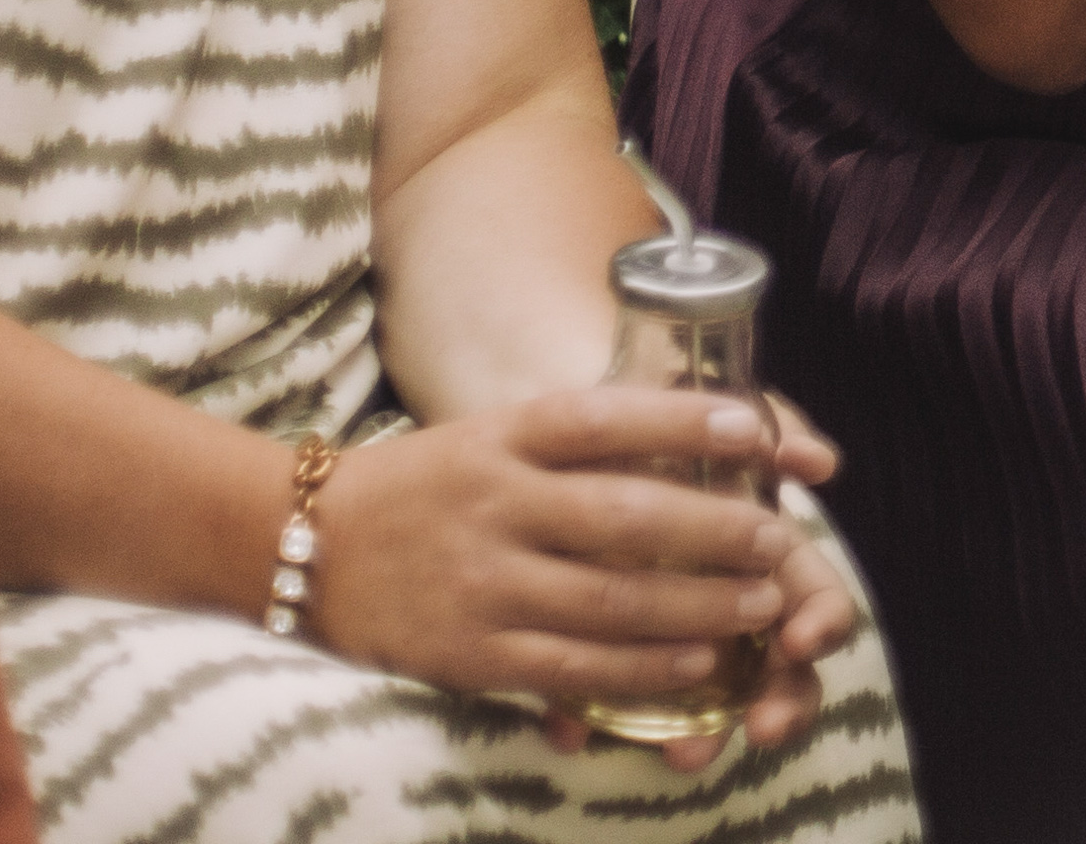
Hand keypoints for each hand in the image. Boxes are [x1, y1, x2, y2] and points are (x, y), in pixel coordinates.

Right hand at [302, 388, 853, 755]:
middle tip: (781, 539)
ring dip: (699, 607)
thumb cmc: (428, 484)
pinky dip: (643, 668)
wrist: (305, 545)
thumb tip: (705, 433)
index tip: (761, 431)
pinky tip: (697, 663)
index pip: (607, 417)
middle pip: (626, 517)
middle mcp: (495, 503)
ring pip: (611, 601)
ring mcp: (481, 582)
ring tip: (760, 603)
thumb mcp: (495, 435)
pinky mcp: (470, 653)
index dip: (688, 422)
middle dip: (717, 531)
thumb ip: (583, 441)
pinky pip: (573, 667)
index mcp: (505, 435)